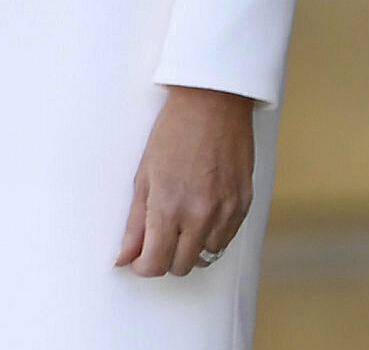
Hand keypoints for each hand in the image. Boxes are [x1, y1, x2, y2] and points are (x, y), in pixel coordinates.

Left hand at [115, 86, 255, 276]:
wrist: (214, 101)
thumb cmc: (174, 132)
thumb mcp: (144, 177)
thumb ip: (135, 224)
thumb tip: (123, 258)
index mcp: (168, 207)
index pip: (155, 265)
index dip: (143, 265)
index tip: (140, 256)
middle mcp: (200, 214)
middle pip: (181, 266)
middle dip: (166, 258)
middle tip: (160, 238)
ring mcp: (226, 209)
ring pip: (207, 257)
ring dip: (192, 248)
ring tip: (183, 224)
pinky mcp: (245, 202)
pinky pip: (227, 238)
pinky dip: (213, 236)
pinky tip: (204, 215)